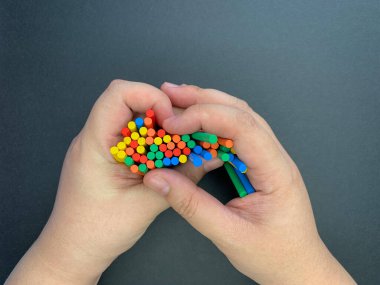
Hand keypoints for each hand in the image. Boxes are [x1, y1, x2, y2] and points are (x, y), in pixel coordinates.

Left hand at [6, 80, 219, 284]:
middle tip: (184, 134)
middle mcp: (95, 137)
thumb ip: (181, 179)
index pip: (119, 93)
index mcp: (94, 143)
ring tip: (178, 147)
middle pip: (130, 100)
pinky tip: (167, 157)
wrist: (73, 250)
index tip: (172, 120)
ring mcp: (101, 145)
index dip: (151, 96)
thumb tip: (208, 157)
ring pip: (134, 117)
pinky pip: (133, 135)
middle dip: (163, 112)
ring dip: (160, 128)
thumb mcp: (145, 205)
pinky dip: (154, 140)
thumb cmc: (97, 232)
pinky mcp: (109, 155)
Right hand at [144, 83, 355, 284]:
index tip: (173, 123)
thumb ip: (191, 205)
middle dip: (203, 99)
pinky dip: (213, 124)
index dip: (204, 116)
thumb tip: (157, 178)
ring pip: (239, 117)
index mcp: (276, 170)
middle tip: (169, 93)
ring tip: (178, 101)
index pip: (241, 125)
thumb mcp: (229, 235)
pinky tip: (195, 124)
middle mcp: (275, 156)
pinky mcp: (259, 163)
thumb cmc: (274, 255)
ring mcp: (269, 158)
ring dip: (208, 105)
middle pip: (241, 112)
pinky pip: (236, 134)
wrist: (298, 267)